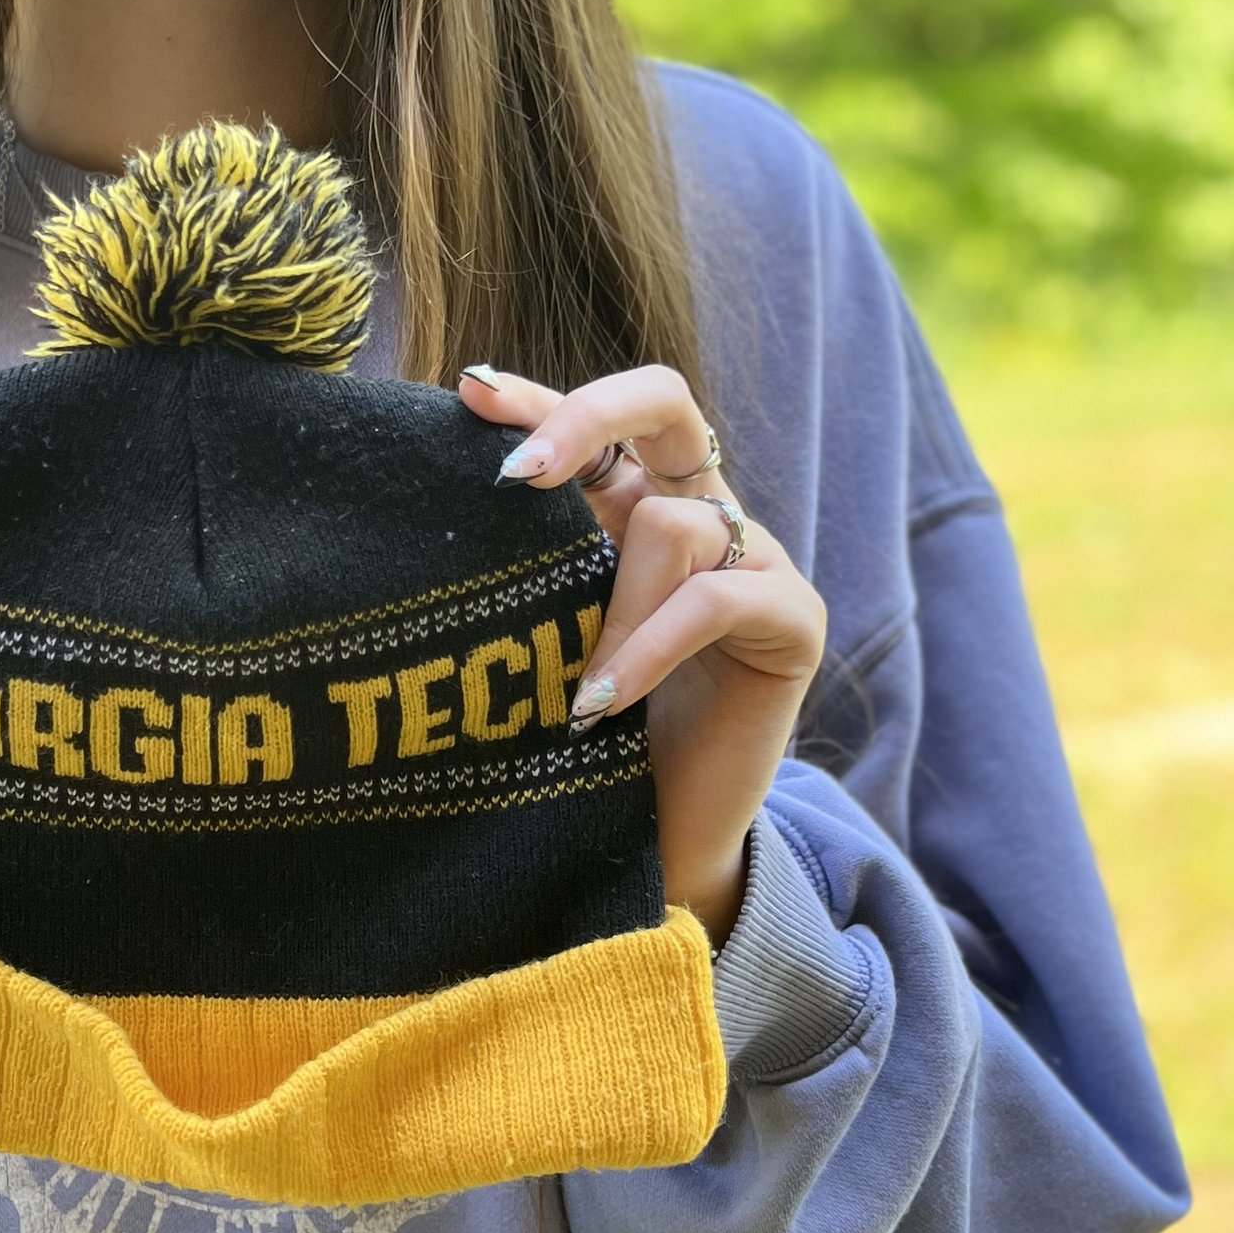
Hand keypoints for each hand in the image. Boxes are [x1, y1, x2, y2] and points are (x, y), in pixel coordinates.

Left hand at [456, 363, 825, 949]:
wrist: (655, 839)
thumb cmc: (586, 737)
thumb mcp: (545, 635)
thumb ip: (524, 563)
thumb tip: (440, 495)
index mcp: (637, 503)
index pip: (594, 422)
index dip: (535, 395)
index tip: (467, 393)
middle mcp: (701, 511)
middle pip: (664, 400)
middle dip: (586, 417)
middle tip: (519, 474)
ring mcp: (756, 558)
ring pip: (672, 524)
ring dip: (608, 606)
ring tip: (573, 689)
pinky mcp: (793, 619)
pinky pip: (713, 599)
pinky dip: (647, 648)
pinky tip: (602, 704)